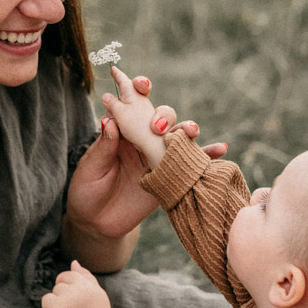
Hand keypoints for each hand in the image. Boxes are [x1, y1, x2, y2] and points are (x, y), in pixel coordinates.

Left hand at [40, 260, 116, 307]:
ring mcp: (60, 307)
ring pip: (46, 299)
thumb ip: (85, 276)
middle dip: (62, 298)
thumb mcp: (97, 292)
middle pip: (56, 288)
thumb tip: (73, 263)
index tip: (73, 297)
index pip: (65, 276)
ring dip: (53, 307)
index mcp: (83, 285)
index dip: (67, 286)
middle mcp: (71, 293)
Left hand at [67, 75, 226, 242]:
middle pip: (160, 117)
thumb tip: (109, 120)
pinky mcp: (170, 177)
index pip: (132, 105)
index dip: (138, 89)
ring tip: (191, 131)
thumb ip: (103, 147)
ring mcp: (158, 157)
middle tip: (155, 126)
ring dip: (187, 129)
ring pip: (178, 137)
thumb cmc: (87, 190)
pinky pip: (191, 164)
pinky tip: (220, 150)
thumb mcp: (90, 168)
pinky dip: (207, 156)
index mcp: (121, 132)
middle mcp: (143, 140)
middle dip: (163, 115)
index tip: (141, 83)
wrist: (97, 223)